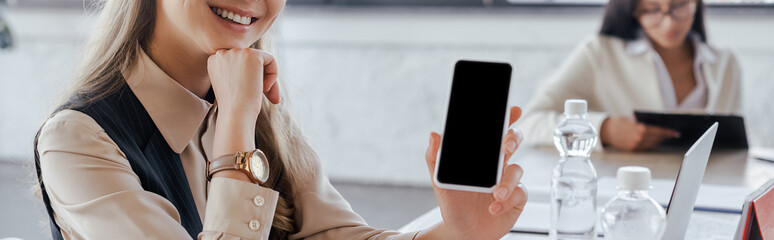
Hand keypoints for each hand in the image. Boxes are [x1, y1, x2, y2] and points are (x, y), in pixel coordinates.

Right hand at [207, 48, 279, 117]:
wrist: (235, 114)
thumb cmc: (235, 107)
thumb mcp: (233, 85)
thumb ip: (240, 72)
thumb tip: (254, 65)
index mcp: (214, 60)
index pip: (240, 62)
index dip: (250, 77)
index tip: (254, 93)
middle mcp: (222, 52)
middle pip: (251, 59)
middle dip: (262, 77)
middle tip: (268, 97)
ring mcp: (236, 52)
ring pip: (261, 59)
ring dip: (268, 77)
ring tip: (267, 94)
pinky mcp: (251, 54)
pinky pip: (271, 59)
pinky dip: (274, 74)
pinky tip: (265, 88)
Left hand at [417, 106, 527, 239]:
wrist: (461, 230)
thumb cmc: (453, 201)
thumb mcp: (439, 180)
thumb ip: (435, 157)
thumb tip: (434, 135)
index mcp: (482, 156)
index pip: (496, 132)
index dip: (507, 119)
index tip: (513, 110)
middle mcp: (498, 165)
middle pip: (513, 142)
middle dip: (513, 139)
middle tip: (505, 147)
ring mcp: (509, 181)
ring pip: (517, 170)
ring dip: (507, 181)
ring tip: (494, 193)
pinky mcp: (516, 198)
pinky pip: (520, 193)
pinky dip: (507, 200)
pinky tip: (493, 207)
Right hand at [600, 116, 679, 151]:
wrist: (606, 131)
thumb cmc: (619, 122)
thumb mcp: (631, 119)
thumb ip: (643, 123)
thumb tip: (656, 126)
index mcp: (640, 129)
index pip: (659, 131)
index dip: (668, 132)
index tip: (675, 133)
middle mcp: (639, 138)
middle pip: (657, 138)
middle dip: (665, 137)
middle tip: (672, 135)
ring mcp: (636, 145)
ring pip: (652, 144)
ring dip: (659, 141)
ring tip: (664, 138)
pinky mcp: (632, 149)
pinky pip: (645, 147)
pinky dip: (651, 144)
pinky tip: (654, 141)